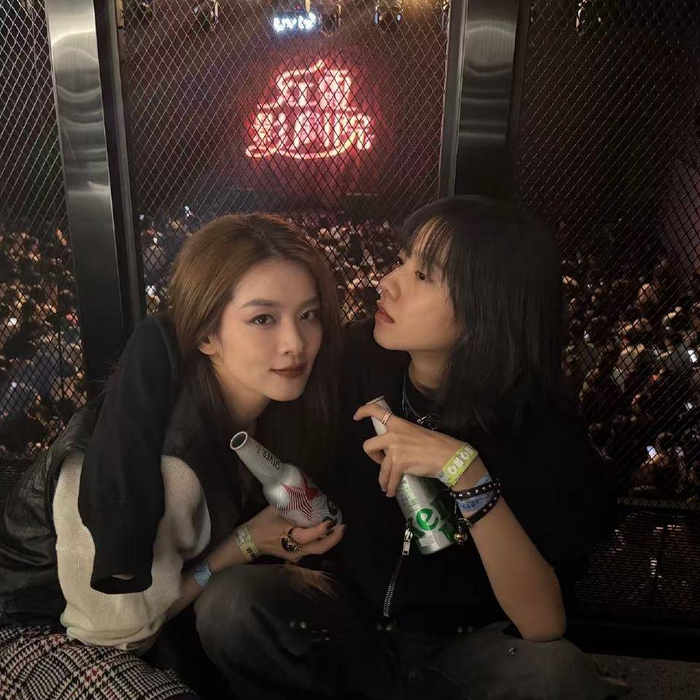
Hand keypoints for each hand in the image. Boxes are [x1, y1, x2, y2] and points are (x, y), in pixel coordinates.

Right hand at [246, 505, 345, 562]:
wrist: (250, 540)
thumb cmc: (262, 523)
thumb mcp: (274, 510)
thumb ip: (290, 503)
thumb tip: (303, 490)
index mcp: (288, 537)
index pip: (308, 535)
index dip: (321, 529)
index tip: (331, 522)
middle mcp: (295, 549)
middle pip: (319, 548)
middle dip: (334, 539)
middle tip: (343, 527)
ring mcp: (296, 555)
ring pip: (318, 550)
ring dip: (330, 540)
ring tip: (339, 528)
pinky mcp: (295, 556)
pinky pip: (312, 550)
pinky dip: (321, 542)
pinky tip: (327, 533)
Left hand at [353, 401, 468, 497]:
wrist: (447, 455)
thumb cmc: (436, 444)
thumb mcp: (415, 432)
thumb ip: (402, 436)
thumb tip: (395, 448)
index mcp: (398, 424)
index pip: (376, 411)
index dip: (363, 412)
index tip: (356, 417)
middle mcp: (393, 435)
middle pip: (368, 446)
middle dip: (373, 457)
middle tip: (382, 461)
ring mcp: (395, 450)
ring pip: (380, 468)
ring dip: (383, 479)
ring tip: (386, 485)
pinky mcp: (399, 464)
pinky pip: (390, 479)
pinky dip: (390, 487)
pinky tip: (391, 492)